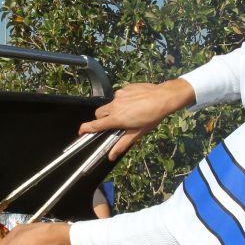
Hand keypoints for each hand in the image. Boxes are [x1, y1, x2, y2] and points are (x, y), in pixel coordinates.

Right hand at [79, 79, 196, 159]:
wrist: (163, 97)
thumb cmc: (152, 117)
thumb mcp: (138, 133)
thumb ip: (122, 144)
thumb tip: (111, 156)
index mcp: (116, 119)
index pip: (96, 125)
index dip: (86, 129)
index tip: (81, 131)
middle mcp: (114, 106)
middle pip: (99, 113)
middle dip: (101, 119)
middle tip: (112, 123)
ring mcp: (119, 95)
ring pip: (110, 104)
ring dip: (114, 109)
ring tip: (130, 112)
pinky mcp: (125, 88)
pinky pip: (119, 96)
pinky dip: (123, 101)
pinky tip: (135, 103)